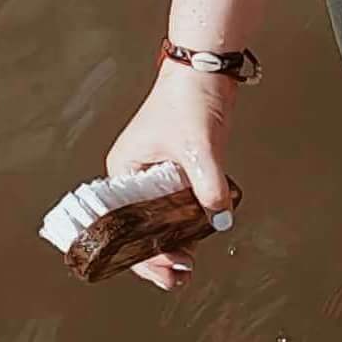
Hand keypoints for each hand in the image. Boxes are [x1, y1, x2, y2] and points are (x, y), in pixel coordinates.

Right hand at [103, 62, 238, 292]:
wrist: (208, 66)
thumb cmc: (189, 97)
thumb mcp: (199, 147)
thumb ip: (209, 186)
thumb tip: (219, 219)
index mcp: (122, 172)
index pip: (124, 226)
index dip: (143, 254)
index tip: (167, 270)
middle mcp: (133, 176)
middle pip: (139, 228)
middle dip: (157, 254)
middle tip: (179, 276)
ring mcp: (154, 173)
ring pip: (159, 218)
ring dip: (172, 240)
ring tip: (187, 264)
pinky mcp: (176, 167)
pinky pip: (176, 203)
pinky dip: (185, 220)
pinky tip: (198, 236)